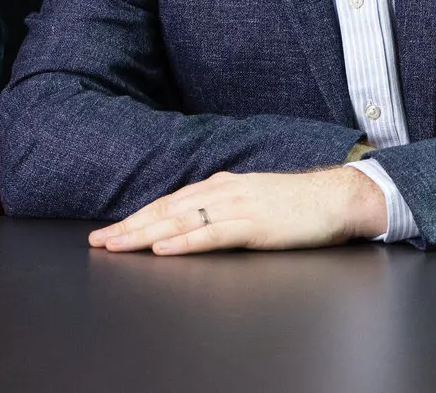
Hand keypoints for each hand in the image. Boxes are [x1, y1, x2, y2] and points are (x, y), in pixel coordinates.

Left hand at [90, 167, 386, 254]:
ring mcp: (237, 207)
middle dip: (130, 227)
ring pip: (181, 221)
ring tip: (118, 245)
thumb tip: (195, 217)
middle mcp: (223, 191)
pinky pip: (211, 235)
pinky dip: (184, 242)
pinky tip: (163, 249)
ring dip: (145, 234)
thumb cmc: (297, 203)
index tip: (111, 231)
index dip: (138, 217)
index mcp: (221, 186)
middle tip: (99, 241)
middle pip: (166, 211)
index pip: (169, 202)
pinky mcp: (252, 225)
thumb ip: (223, 205)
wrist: (335, 197)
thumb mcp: (252, 198)